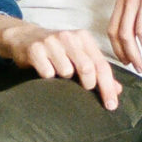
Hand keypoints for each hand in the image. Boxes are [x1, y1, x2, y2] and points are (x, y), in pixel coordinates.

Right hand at [0, 23, 121, 109]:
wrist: (24, 36)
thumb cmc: (57, 50)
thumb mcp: (79, 55)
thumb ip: (98, 71)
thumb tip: (117, 90)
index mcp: (84, 38)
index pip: (101, 65)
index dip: (108, 87)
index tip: (111, 105)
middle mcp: (69, 36)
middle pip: (87, 67)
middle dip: (88, 84)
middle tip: (84, 89)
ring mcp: (51, 41)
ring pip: (66, 71)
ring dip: (63, 78)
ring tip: (57, 73)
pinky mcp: (35, 49)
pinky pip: (47, 73)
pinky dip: (48, 77)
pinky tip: (44, 71)